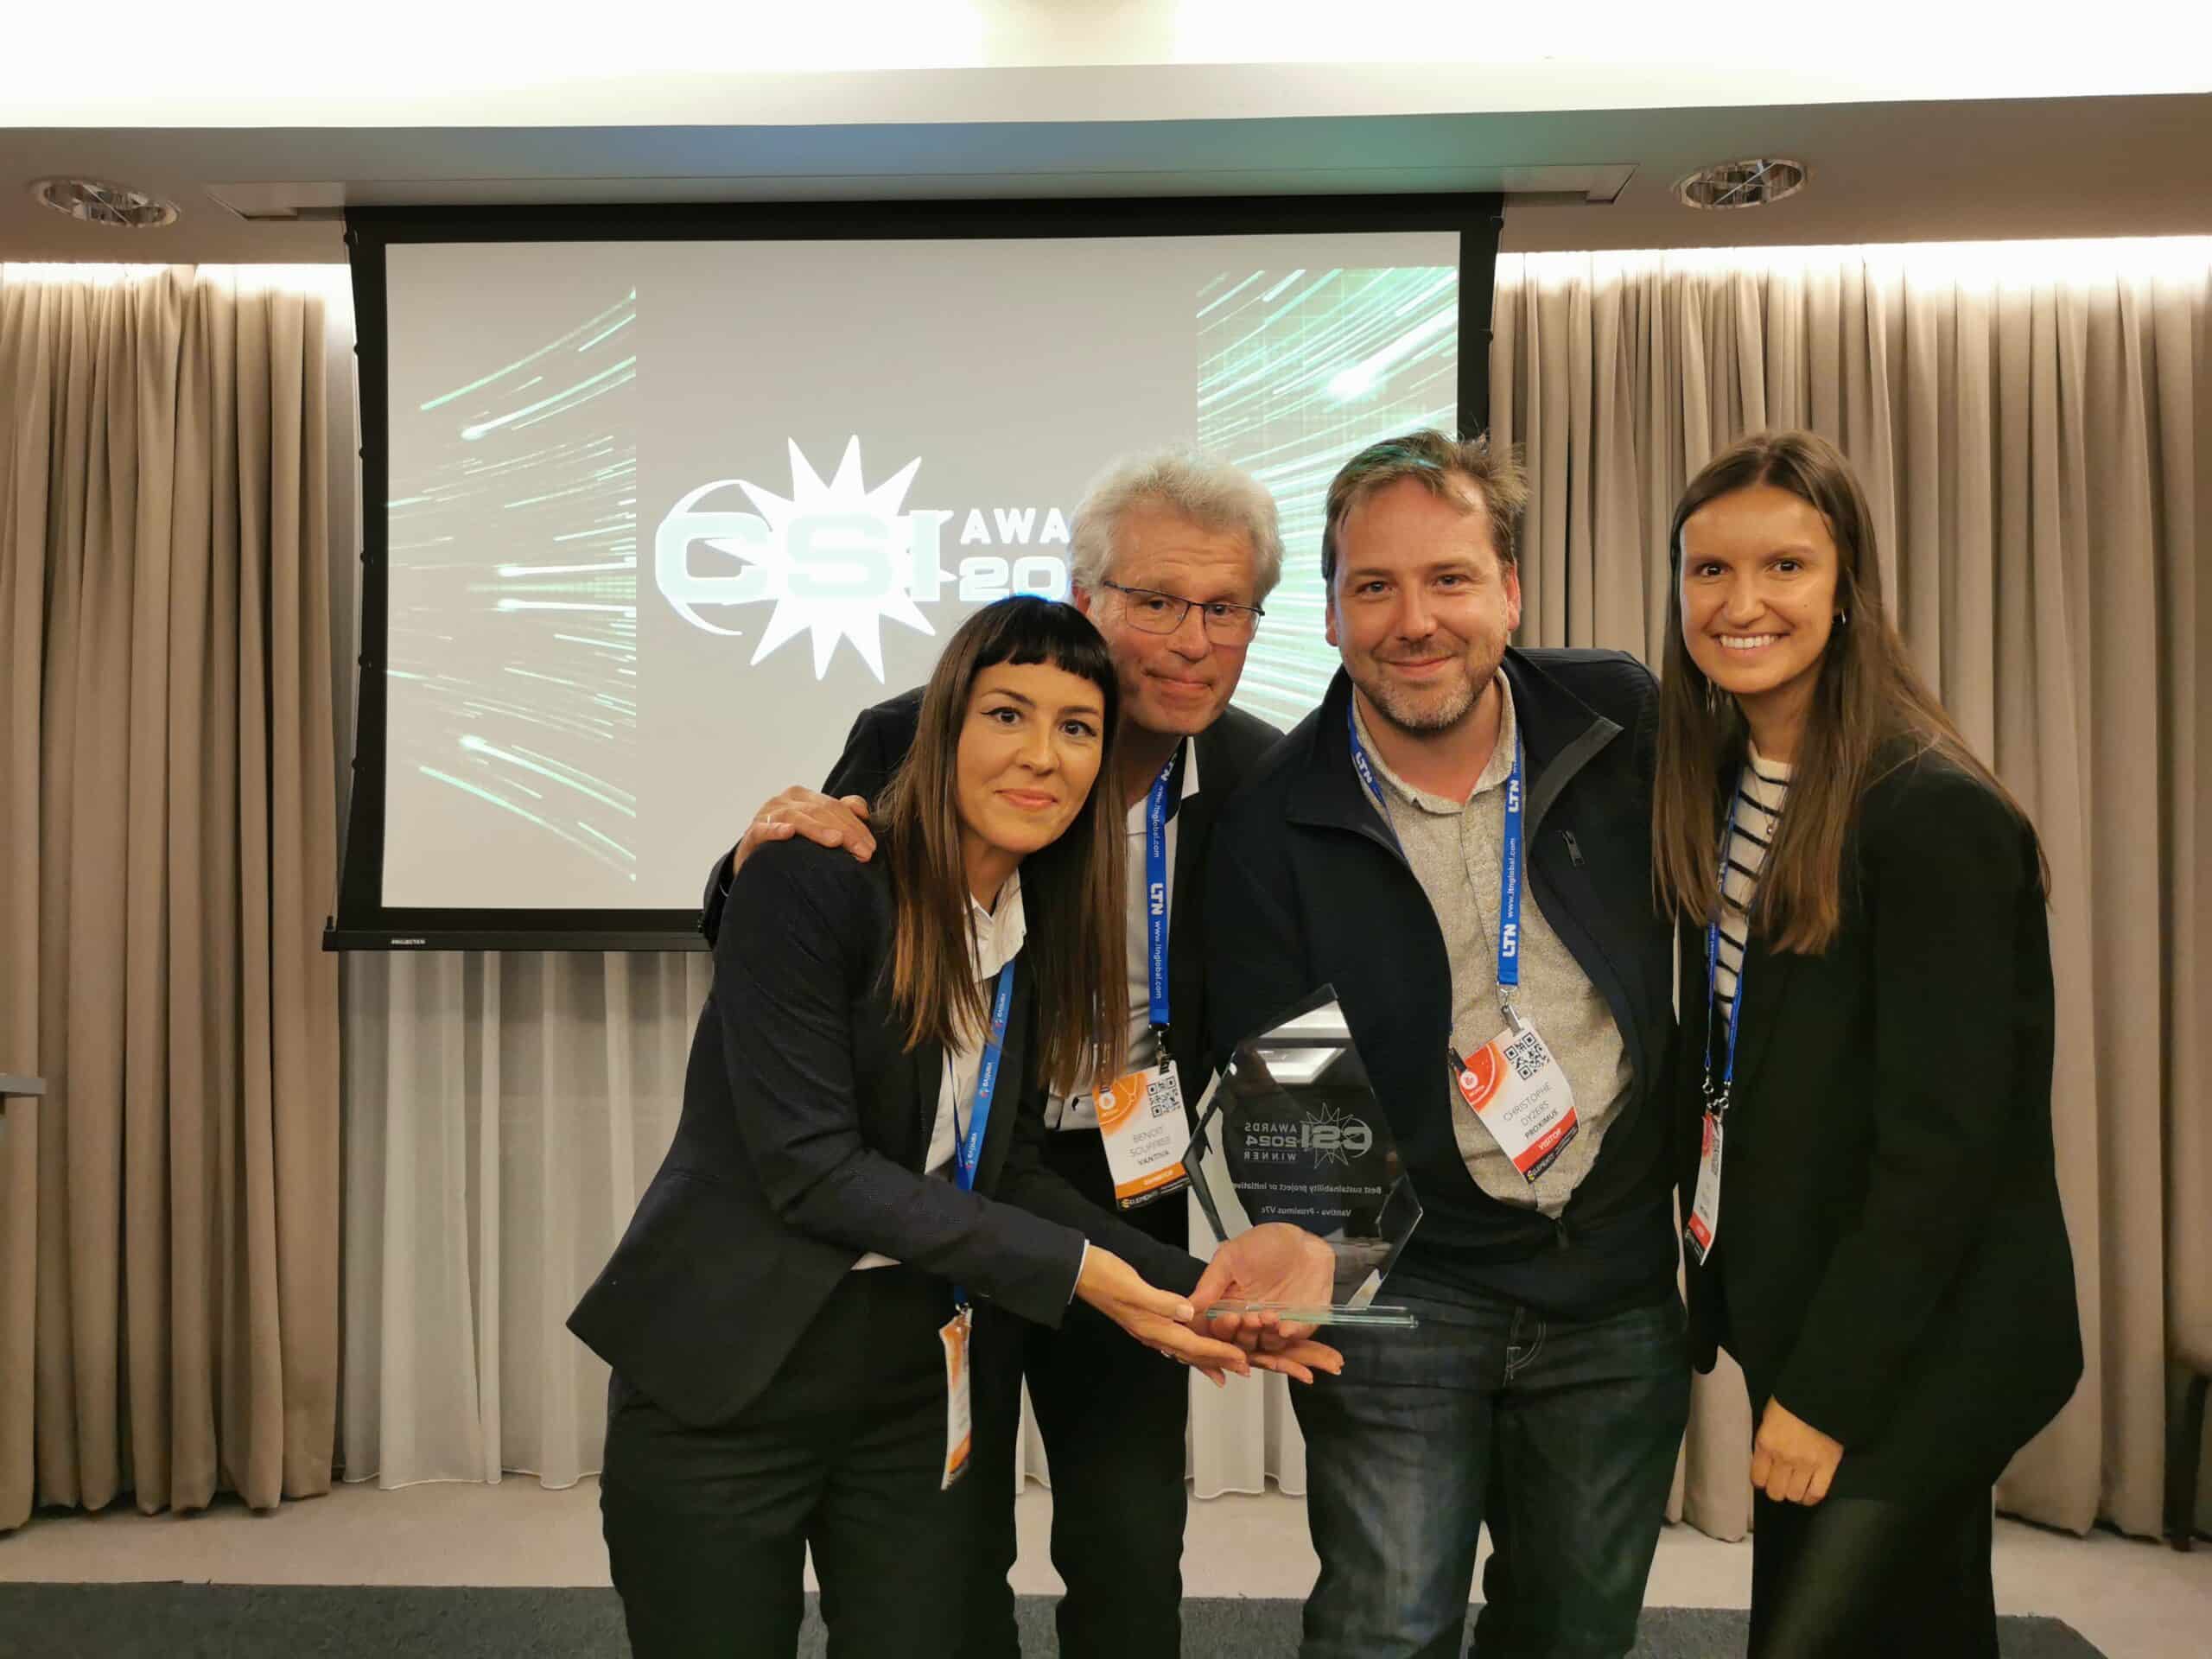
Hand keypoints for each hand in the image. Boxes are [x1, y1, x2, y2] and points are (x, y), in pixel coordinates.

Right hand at [730, 787, 873, 877]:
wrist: (754, 859)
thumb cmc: (790, 844)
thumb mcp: (816, 827)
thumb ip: (840, 814)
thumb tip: (863, 812)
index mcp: (803, 796)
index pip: (835, 806)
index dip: (856, 825)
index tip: (871, 847)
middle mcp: (786, 800)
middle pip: (821, 811)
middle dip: (846, 832)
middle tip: (863, 853)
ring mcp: (767, 814)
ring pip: (797, 816)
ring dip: (818, 829)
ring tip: (836, 841)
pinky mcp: (753, 832)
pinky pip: (764, 829)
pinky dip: (776, 830)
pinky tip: (788, 833)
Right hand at [1075, 1247, 1252, 1386]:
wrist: (1082, 1273)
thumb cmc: (1106, 1277)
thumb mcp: (1133, 1287)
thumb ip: (1162, 1301)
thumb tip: (1189, 1313)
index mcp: (1153, 1326)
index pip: (1193, 1345)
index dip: (1218, 1353)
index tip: (1241, 1359)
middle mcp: (1153, 1333)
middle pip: (1192, 1354)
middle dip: (1219, 1362)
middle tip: (1244, 1370)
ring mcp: (1149, 1329)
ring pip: (1185, 1351)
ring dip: (1207, 1360)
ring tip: (1227, 1370)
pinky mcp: (1147, 1321)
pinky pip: (1177, 1341)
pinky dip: (1192, 1349)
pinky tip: (1197, 1350)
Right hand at [1188, 1224, 1344, 1383]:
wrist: (1306, 1241)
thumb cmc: (1268, 1243)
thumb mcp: (1231, 1256)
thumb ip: (1210, 1283)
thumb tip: (1188, 1306)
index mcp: (1228, 1304)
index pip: (1214, 1328)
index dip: (1218, 1329)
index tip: (1224, 1319)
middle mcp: (1248, 1318)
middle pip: (1236, 1342)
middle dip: (1240, 1333)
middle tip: (1245, 1318)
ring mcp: (1272, 1325)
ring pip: (1261, 1345)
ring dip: (1262, 1335)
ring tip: (1267, 1317)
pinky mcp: (1296, 1327)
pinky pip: (1289, 1341)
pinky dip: (1286, 1336)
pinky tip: (1285, 1326)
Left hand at [1750, 1398, 1843, 1504]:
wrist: (1821, 1395)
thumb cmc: (1790, 1402)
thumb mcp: (1768, 1419)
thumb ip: (1765, 1442)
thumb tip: (1764, 1461)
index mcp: (1766, 1444)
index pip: (1757, 1478)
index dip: (1760, 1481)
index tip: (1764, 1479)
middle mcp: (1784, 1458)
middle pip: (1776, 1491)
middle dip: (1776, 1490)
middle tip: (1781, 1484)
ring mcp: (1807, 1465)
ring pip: (1795, 1495)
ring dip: (1794, 1494)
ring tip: (1796, 1487)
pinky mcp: (1828, 1467)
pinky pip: (1817, 1493)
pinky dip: (1811, 1497)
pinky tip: (1808, 1494)